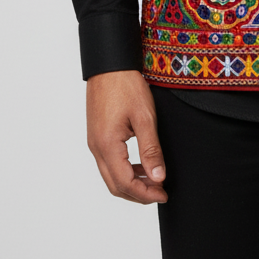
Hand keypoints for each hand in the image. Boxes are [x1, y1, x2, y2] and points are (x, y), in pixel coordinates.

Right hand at [86, 70, 167, 204]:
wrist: (109, 64)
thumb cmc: (126, 85)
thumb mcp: (144, 117)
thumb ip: (151, 150)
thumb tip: (158, 178)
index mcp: (107, 145)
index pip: (125, 183)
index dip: (145, 194)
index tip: (163, 194)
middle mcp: (96, 148)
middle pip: (115, 185)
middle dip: (138, 194)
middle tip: (160, 192)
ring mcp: (94, 142)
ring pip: (110, 175)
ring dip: (131, 183)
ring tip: (153, 181)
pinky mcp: (96, 135)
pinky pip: (108, 163)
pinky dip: (124, 170)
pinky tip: (140, 165)